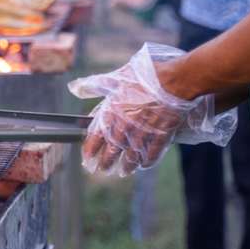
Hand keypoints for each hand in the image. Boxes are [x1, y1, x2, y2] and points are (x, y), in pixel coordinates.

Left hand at [68, 43, 236, 176]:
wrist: (175, 81)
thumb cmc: (145, 76)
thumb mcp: (116, 77)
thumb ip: (94, 85)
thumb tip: (75, 89)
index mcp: (112, 114)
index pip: (95, 138)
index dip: (90, 150)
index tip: (86, 159)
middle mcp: (125, 128)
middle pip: (112, 151)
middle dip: (106, 162)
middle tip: (102, 170)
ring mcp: (144, 134)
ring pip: (132, 156)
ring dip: (126, 166)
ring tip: (123, 172)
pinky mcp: (162, 136)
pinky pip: (152, 153)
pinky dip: (147, 161)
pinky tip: (144, 164)